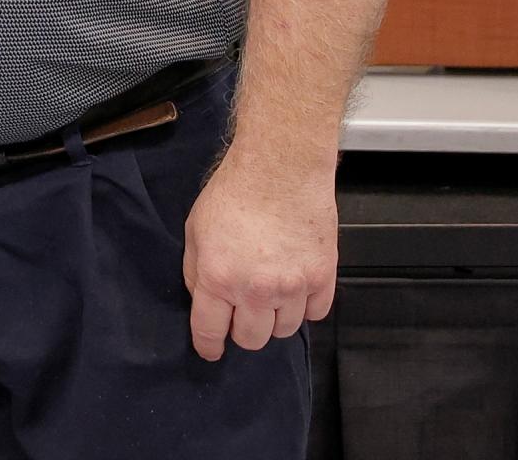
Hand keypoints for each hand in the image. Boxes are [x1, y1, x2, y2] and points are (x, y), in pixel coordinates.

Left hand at [181, 149, 336, 360]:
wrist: (281, 168)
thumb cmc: (236, 191)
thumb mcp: (195, 229)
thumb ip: (196, 271)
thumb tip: (203, 300)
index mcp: (218, 277)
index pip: (210, 331)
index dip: (209, 346)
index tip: (211, 350)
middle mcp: (255, 290)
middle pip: (251, 339)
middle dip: (243, 329)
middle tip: (243, 309)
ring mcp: (292, 287)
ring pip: (284, 330)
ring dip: (275, 317)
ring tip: (271, 291)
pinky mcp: (322, 278)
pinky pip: (315, 313)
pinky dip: (305, 305)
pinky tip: (296, 284)